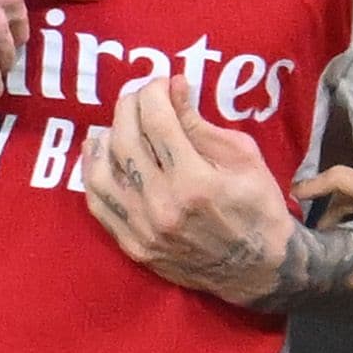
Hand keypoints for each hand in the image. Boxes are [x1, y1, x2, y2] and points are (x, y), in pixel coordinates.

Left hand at [82, 78, 293, 304]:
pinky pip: (99, 205)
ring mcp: (144, 230)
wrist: (260, 269)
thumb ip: (201, 123)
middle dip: (128, 107)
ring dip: (105, 138)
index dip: (154, 92)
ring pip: (101, 173)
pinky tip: (99, 155)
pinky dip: (92, 174)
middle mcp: (163, 206)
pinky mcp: (134, 247)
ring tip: (118, 124)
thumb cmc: (259, 207)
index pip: (157, 121)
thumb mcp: (244, 157)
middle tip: (139, 96)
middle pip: (125, 141)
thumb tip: (173, 86)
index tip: (161, 83)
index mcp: (196, 181)